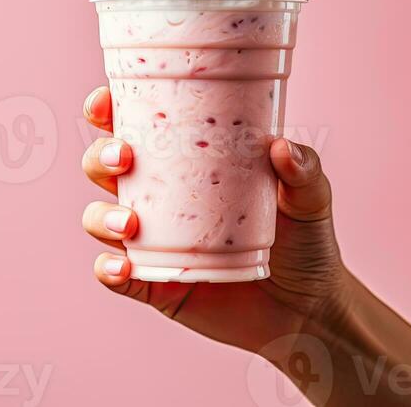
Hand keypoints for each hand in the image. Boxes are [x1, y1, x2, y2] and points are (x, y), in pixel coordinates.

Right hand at [81, 86, 349, 355]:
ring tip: (129, 223)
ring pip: (100, 218)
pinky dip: (110, 271)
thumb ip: (303, 168)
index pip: (134, 125)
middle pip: (104, 165)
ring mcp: (153, 240)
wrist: (309, 307)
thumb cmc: (303, 237)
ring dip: (102, 215)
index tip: (104, 102)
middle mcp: (160, 195)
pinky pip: (116, 276)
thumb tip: (281, 147)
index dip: (107, 110)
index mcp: (185, 160)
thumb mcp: (309, 195)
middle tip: (124, 156)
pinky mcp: (155, 283)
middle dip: (101, 155)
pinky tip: (124, 268)